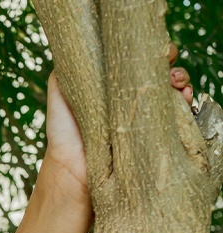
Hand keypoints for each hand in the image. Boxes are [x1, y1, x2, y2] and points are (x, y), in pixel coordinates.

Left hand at [43, 42, 195, 196]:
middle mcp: (132, 101)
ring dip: (181, 83)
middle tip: (169, 68)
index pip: (141, 64)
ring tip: (177, 85)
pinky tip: (183, 100)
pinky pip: (177, 120)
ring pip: (173, 93)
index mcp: (116, 87)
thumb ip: (66, 72)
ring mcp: (144, 119)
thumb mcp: (61, 95)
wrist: (72, 169)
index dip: (152, 55)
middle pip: (161, 75)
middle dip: (171, 66)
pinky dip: (185, 106)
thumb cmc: (64, 133)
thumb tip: (80, 49)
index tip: (158, 52)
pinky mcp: (151, 140)